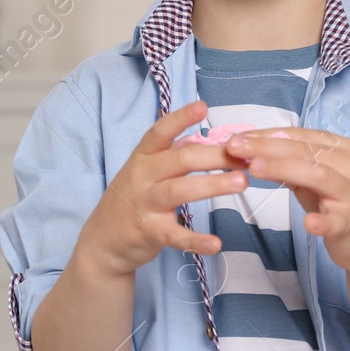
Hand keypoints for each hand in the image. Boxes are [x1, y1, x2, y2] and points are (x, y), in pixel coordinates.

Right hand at [75, 100, 249, 278]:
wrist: (103, 240)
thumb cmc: (132, 199)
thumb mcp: (145, 171)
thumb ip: (173, 155)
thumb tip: (209, 138)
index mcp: (143, 157)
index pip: (160, 131)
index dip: (180, 118)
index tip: (202, 107)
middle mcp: (142, 176)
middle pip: (181, 159)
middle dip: (215, 155)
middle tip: (246, 156)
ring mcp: (145, 204)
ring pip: (180, 191)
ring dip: (212, 185)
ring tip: (241, 182)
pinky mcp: (149, 232)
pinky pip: (175, 236)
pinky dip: (195, 240)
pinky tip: (216, 243)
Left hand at [223, 127, 349, 274]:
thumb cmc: (336, 203)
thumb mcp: (311, 178)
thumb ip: (286, 162)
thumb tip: (248, 149)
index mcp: (340, 149)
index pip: (298, 136)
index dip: (266, 135)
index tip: (235, 136)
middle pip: (304, 151)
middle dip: (266, 147)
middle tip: (234, 147)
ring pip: (318, 175)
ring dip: (285, 169)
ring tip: (255, 168)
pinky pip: (336, 221)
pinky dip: (322, 221)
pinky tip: (308, 222)